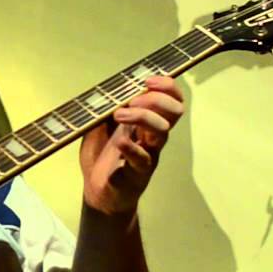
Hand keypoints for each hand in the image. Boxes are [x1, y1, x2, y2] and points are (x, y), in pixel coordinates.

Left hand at [79, 76, 184, 214]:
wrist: (98, 191)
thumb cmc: (102, 156)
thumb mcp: (98, 125)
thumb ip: (105, 107)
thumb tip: (105, 87)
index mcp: (147, 120)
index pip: (171, 98)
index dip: (167, 86)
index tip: (147, 80)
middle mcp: (153, 135)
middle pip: (174, 111)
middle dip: (156, 99)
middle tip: (132, 100)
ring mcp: (148, 154)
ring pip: (162, 131)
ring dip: (142, 117)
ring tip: (120, 115)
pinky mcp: (139, 172)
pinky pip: (142, 158)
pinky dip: (131, 147)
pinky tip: (119, 142)